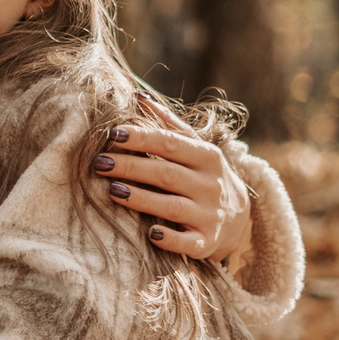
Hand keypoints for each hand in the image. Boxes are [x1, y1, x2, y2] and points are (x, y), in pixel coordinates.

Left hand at [92, 124, 251, 261]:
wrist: (239, 220)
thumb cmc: (204, 176)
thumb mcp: (196, 149)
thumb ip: (170, 125)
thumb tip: (140, 97)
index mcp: (206, 156)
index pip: (170, 143)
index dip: (141, 138)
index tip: (112, 133)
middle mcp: (210, 185)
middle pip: (165, 173)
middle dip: (131, 167)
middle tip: (98, 162)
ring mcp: (209, 214)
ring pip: (171, 206)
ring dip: (141, 198)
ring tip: (111, 190)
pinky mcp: (205, 242)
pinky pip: (187, 242)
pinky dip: (169, 239)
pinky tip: (148, 233)